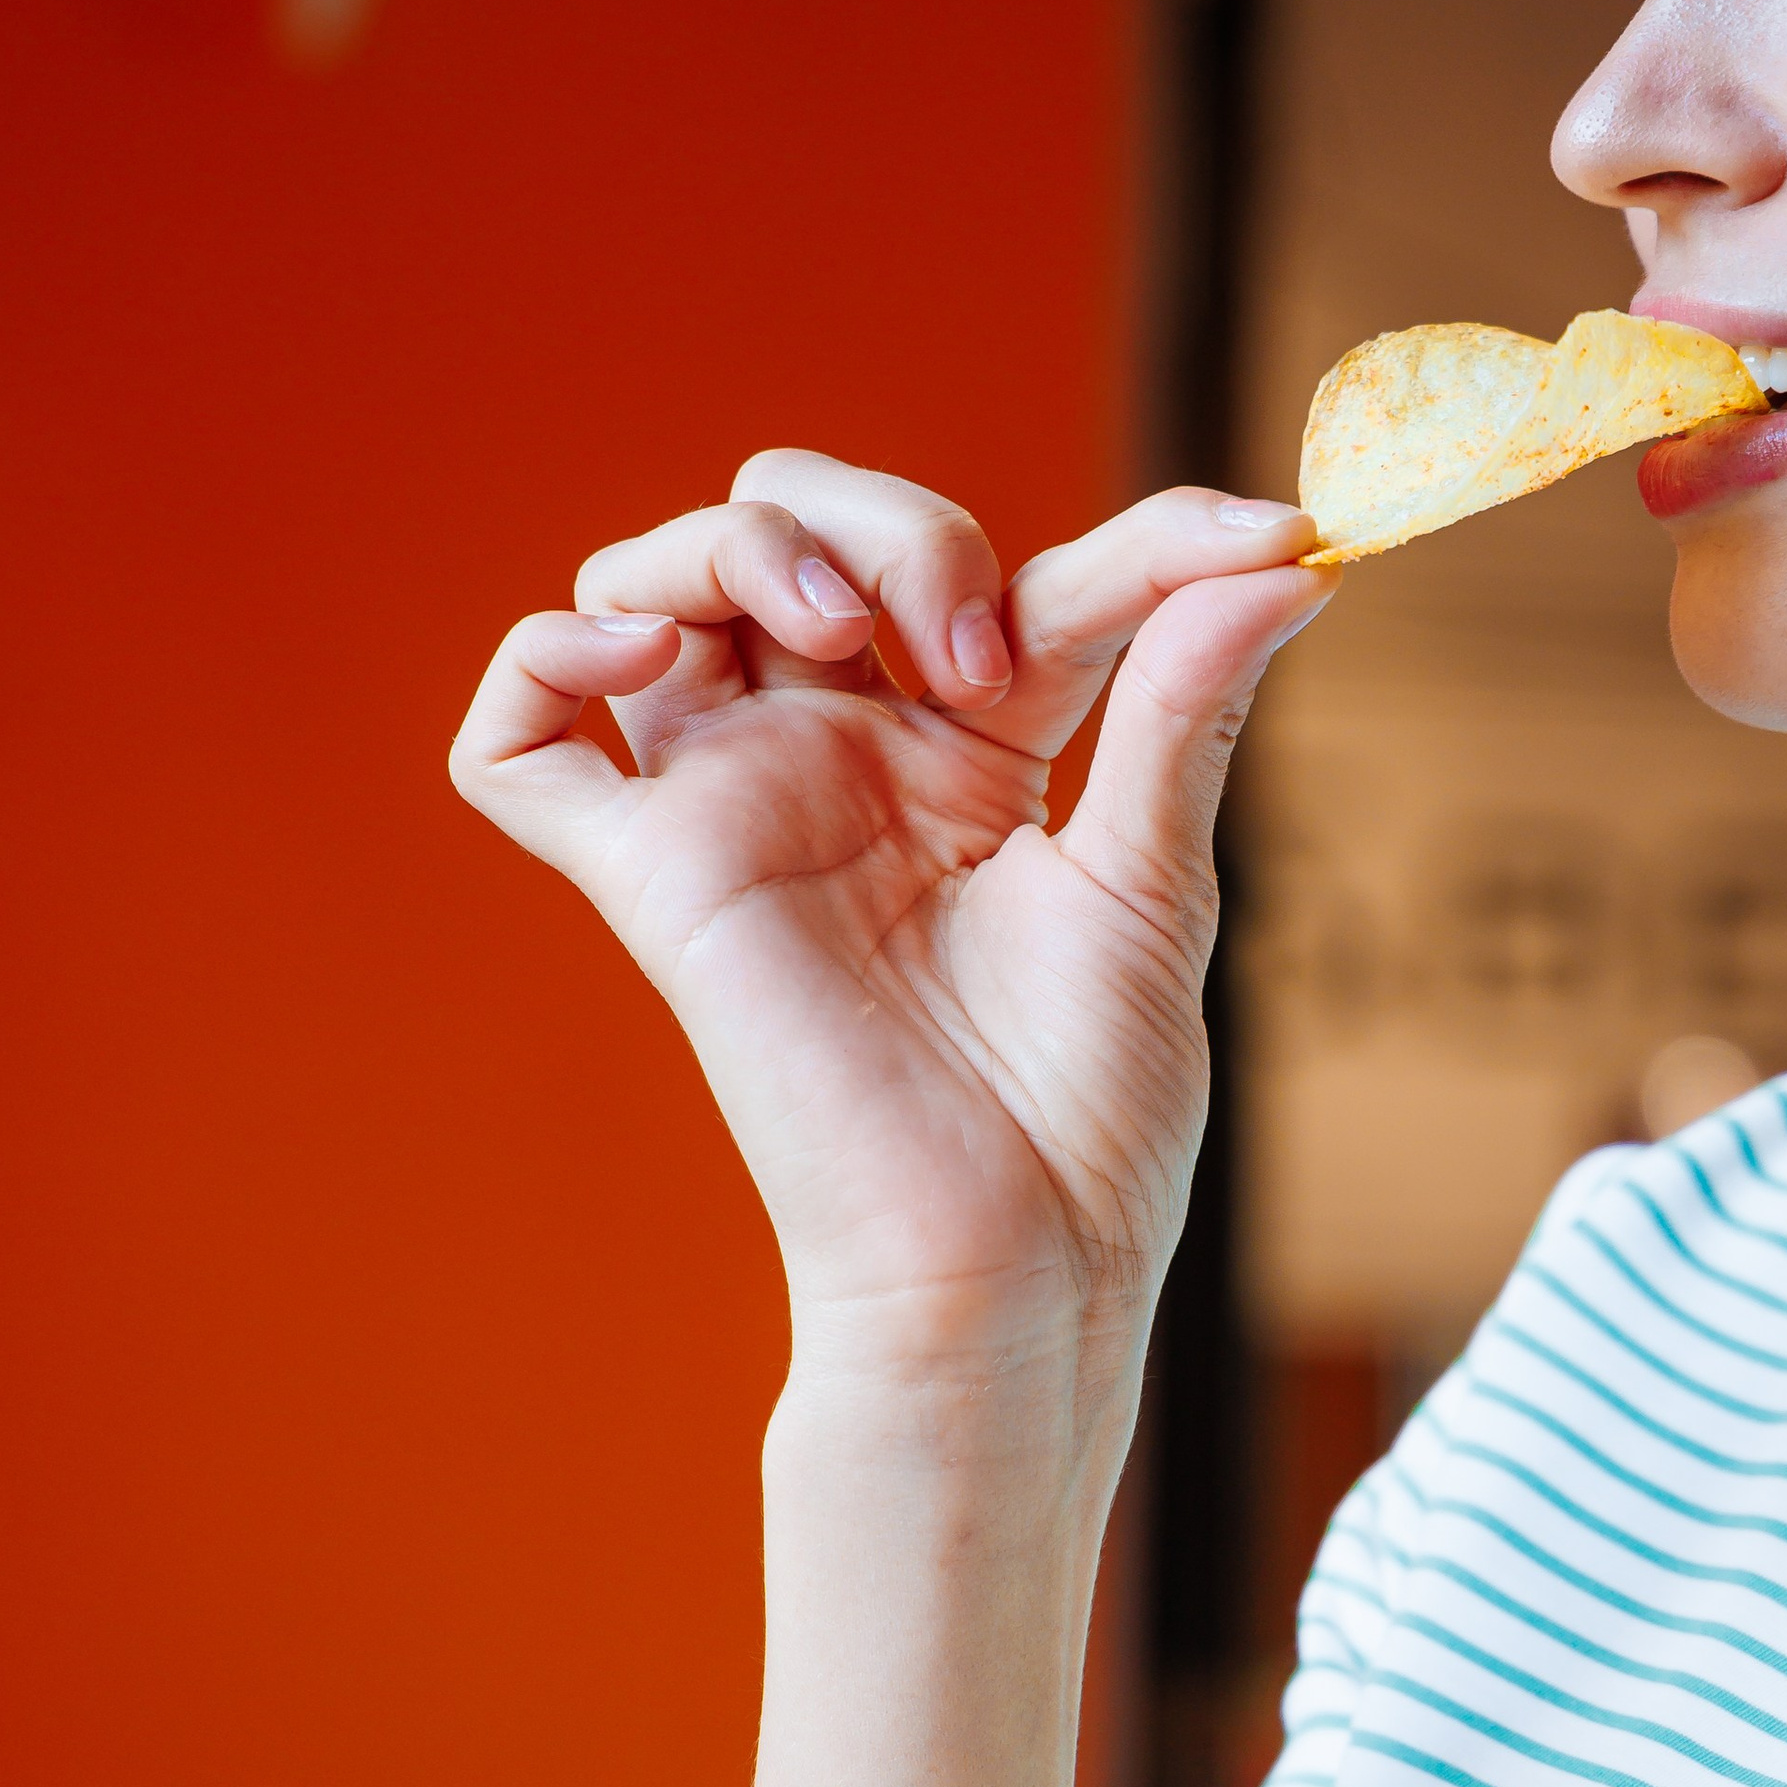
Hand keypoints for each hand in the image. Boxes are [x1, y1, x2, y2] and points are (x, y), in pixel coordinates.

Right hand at [450, 451, 1329, 1378]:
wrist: (1015, 1264)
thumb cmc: (1083, 1116)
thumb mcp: (1154, 879)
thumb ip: (1179, 703)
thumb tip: (1272, 556)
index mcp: (958, 752)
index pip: (1000, 572)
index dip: (1133, 540)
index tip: (1262, 541)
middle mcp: (830, 757)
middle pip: (790, 521)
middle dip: (890, 524)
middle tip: (976, 651)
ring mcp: (731, 805)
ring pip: (647, 580)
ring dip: (739, 541)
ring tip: (838, 624)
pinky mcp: (649, 878)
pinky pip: (513, 742)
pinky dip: (546, 654)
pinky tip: (650, 656)